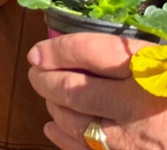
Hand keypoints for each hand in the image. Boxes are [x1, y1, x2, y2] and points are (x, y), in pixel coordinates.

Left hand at [28, 33, 166, 149]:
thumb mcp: (164, 61)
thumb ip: (130, 54)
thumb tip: (84, 51)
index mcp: (148, 69)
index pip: (88, 52)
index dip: (56, 50)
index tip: (38, 51)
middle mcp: (136, 105)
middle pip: (72, 90)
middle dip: (44, 79)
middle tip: (36, 71)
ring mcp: (132, 140)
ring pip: (73, 122)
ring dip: (54, 106)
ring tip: (50, 94)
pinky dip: (63, 136)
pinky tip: (54, 126)